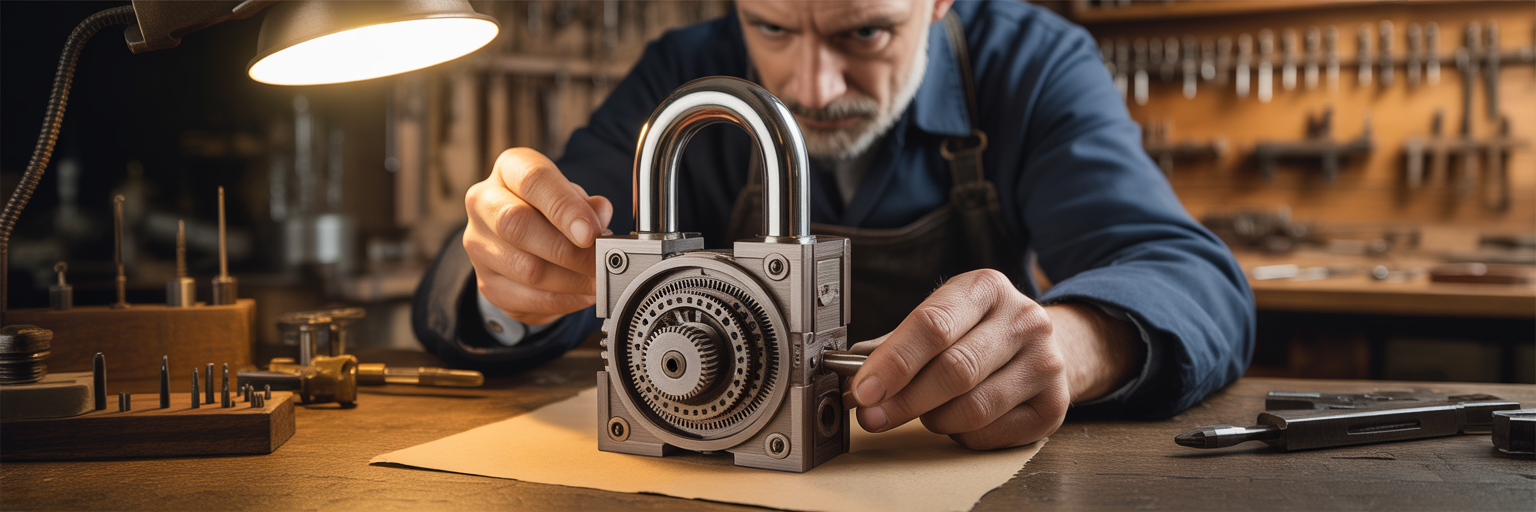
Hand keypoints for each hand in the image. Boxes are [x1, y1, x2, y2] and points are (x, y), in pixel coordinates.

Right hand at [463, 148, 613, 325]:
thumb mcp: (575, 197)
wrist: (526, 241)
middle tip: (600, 263)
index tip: (590, 233)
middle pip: (517, 225)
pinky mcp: (486, 282)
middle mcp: (484, 202)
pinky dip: (562, 300)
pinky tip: (583, 295)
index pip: (532, 180)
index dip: (564, 207)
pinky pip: (525, 299)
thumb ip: (588, 205)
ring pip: (524, 268)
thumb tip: (599, 216)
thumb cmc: (553, 211)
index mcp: (509, 169)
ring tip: (598, 281)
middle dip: (568, 250)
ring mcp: (479, 244)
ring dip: (570, 280)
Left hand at [844, 269, 1140, 449]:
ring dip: (934, 419)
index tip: (862, 390)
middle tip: (873, 416)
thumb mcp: (943, 318)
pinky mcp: (1054, 405)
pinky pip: (991, 432)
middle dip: (904, 400)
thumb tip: (850, 375)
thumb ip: (897, 344)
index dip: (892, 363)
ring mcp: (1045, 362)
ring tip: (925, 412)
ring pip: (972, 408)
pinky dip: (962, 435)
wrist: (1050, 345)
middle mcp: (1023, 320)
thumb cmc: (980, 332)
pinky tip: (958, 420)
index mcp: (985, 288)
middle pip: (953, 370)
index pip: (932, 325)